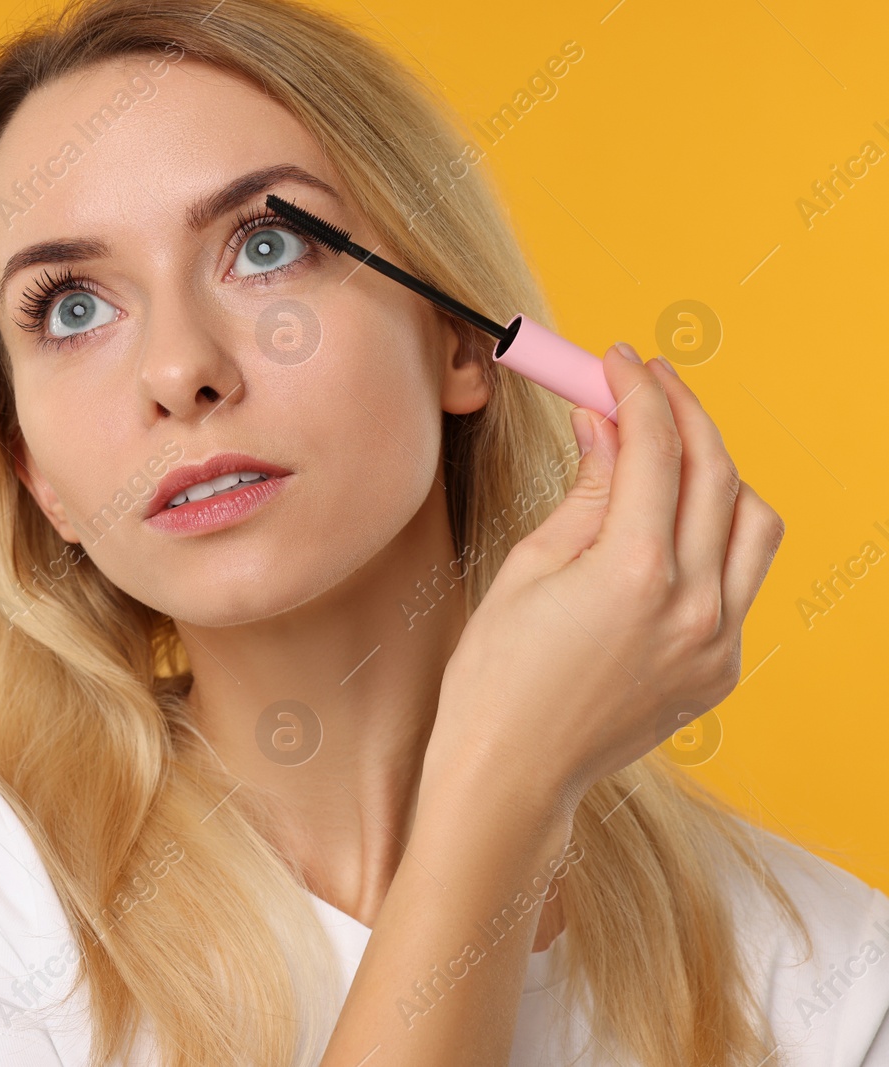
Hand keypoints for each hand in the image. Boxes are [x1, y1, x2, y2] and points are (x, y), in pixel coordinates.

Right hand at [430, 345, 784, 809]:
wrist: (512, 774)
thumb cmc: (497, 676)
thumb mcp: (529, 568)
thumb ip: (586, 490)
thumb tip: (606, 423)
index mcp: (634, 574)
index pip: (656, 449)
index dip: (636, 391)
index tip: (615, 361)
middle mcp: (694, 605)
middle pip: (717, 473)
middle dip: (683, 414)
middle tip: (647, 383)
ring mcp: (718, 642)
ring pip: (752, 524)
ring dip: (716, 474)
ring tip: (667, 457)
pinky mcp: (721, 669)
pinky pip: (740, 582)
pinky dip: (712, 540)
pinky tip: (665, 533)